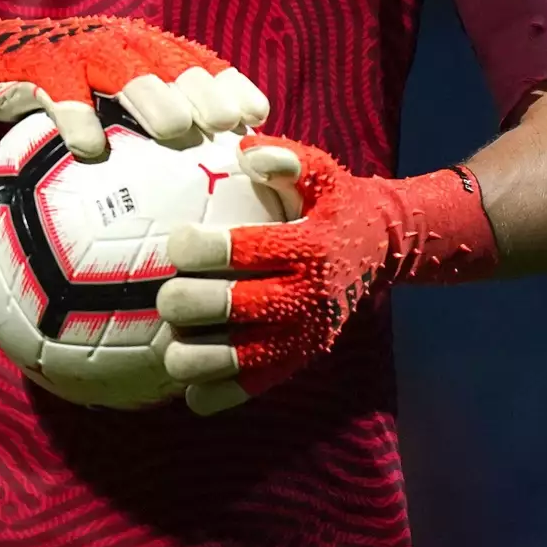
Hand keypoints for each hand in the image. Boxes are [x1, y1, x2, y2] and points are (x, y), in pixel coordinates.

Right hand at [0, 16, 269, 158]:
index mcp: (111, 46)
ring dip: (152, 93)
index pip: (181, 53)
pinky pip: (50, 88)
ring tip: (181, 131)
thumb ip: (110, 137)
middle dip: (201, 84)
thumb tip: (161, 197)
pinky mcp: (14, 62)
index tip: (261, 116)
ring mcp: (52, 46)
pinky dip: (72, 114)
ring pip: (115, 63)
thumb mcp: (63, 116)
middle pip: (160, 53)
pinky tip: (92, 149)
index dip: (224, 77)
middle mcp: (90, 39)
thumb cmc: (4, 102)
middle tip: (232, 125)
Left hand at [156, 135, 497, 414]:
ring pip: (244, 359)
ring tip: (170, 349)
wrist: (381, 248)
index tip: (176, 243)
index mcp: (310, 247)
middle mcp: (308, 296)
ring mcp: (304, 334)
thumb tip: (245, 151)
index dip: (205, 249)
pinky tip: (189, 391)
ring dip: (200, 358)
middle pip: (239, 308)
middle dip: (192, 304)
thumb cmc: (335, 203)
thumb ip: (287, 159)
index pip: (249, 250)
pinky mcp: (299, 359)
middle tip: (165, 297)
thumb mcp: (322, 173)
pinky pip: (257, 386)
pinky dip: (221, 395)